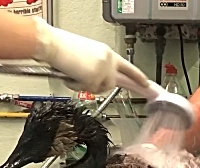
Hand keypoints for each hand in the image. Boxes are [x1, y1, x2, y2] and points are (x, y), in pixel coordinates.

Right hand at [32, 17, 148, 93]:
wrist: (52, 44)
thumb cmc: (62, 47)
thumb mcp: (86, 55)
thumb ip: (95, 66)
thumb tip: (95, 78)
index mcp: (106, 53)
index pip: (127, 67)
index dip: (138, 76)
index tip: (147, 84)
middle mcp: (108, 61)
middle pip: (113, 83)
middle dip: (100, 85)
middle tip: (97, 82)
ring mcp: (103, 70)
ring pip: (100, 89)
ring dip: (87, 85)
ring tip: (74, 74)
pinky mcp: (94, 78)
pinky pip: (87, 90)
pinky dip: (76, 86)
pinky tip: (70, 75)